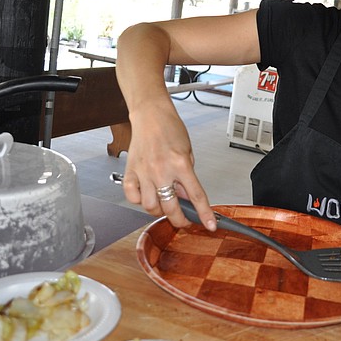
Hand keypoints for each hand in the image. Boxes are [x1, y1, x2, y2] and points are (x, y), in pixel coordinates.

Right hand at [120, 102, 216, 231]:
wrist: (151, 115)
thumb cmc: (170, 129)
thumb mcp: (188, 153)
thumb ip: (187, 177)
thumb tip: (187, 199)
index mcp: (181, 164)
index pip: (196, 196)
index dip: (205, 214)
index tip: (210, 225)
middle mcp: (162, 170)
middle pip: (171, 208)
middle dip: (180, 220)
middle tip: (183, 220)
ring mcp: (144, 172)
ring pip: (150, 206)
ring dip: (159, 210)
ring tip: (164, 203)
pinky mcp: (130, 171)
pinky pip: (132, 196)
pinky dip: (139, 200)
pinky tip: (146, 194)